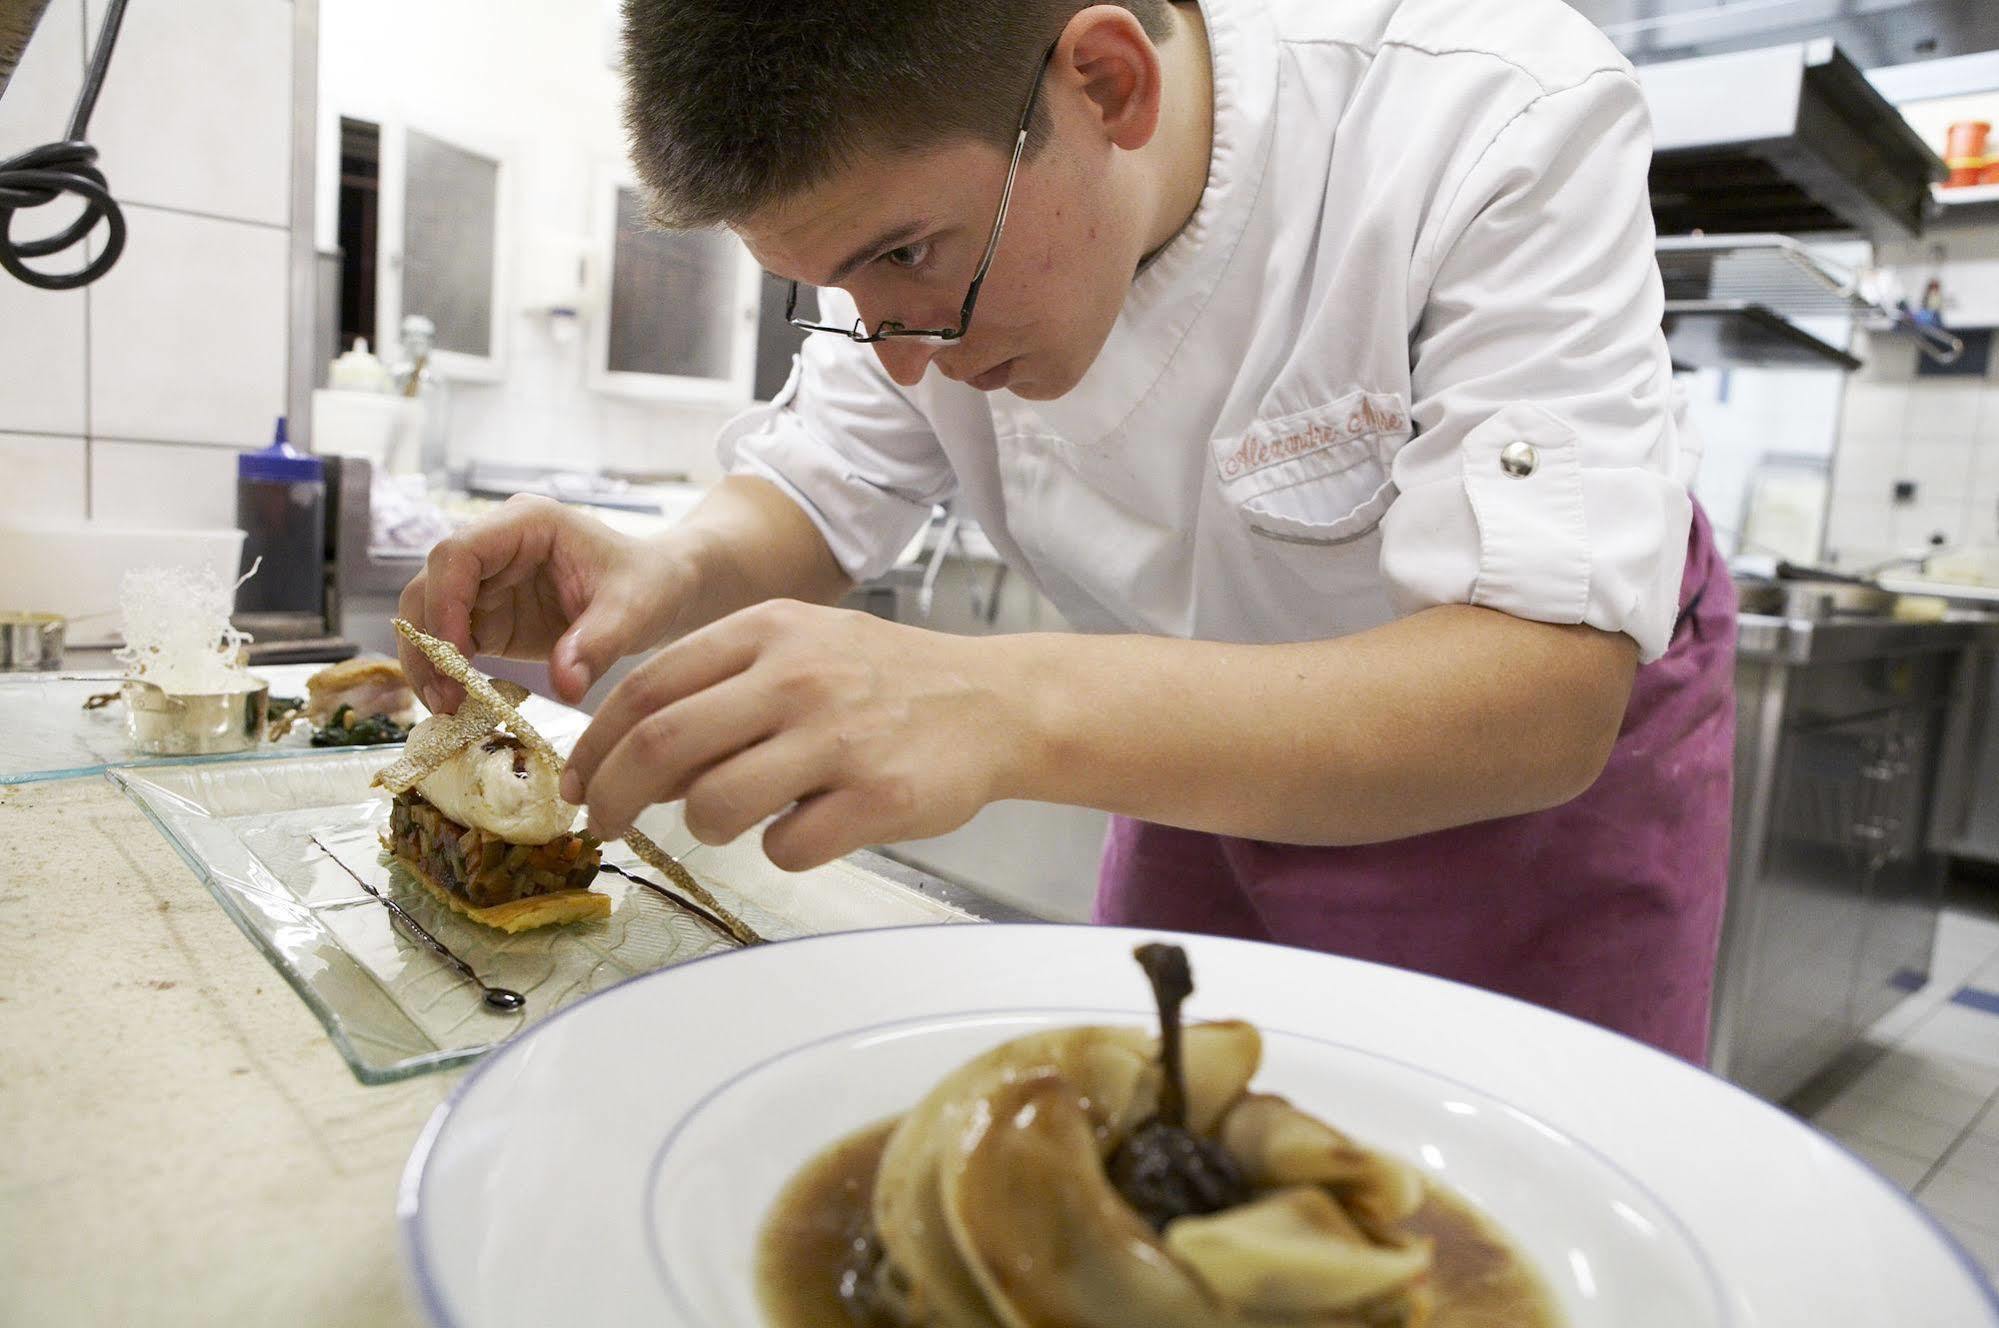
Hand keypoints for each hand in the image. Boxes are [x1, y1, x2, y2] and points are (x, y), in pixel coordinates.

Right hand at [396, 494, 687, 710]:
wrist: (663, 592)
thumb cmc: (651, 584)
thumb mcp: (633, 611)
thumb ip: (598, 644)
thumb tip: (566, 687)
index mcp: (526, 524)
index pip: (456, 553)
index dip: (444, 604)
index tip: (456, 657)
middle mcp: (496, 547)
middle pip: (429, 586)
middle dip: (426, 643)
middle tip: (442, 698)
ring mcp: (488, 583)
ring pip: (428, 617)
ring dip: (427, 663)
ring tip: (447, 709)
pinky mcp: (490, 619)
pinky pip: (449, 644)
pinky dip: (446, 674)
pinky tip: (459, 707)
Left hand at [561, 600, 1031, 870]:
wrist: (995, 702)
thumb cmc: (883, 680)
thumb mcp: (801, 643)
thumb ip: (719, 681)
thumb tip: (629, 751)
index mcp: (768, 632)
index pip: (646, 688)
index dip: (594, 746)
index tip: (577, 783)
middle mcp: (798, 677)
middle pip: (661, 745)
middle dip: (614, 796)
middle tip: (605, 824)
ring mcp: (839, 738)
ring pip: (716, 806)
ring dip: (705, 825)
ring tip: (736, 816)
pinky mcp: (878, 797)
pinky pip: (787, 848)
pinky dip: (781, 849)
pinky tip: (810, 824)